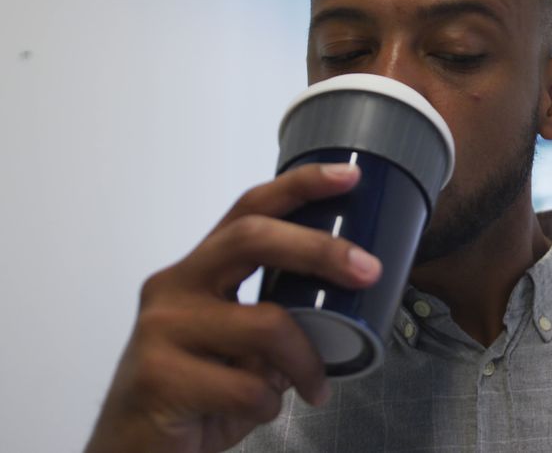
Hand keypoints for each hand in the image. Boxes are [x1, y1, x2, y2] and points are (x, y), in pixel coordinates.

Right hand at [85, 163, 380, 452]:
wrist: (135, 452)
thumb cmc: (197, 393)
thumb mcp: (240, 345)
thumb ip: (278, 318)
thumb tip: (345, 302)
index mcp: (198, 271)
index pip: (248, 210)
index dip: (299, 186)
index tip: (348, 175)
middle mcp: (174, 287)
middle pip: (252, 238)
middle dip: (320, 249)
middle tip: (367, 270)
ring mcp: (161, 329)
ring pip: (266, 325)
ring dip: (305, 362)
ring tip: (315, 387)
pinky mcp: (159, 377)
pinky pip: (248, 386)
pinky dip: (269, 404)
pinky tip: (258, 412)